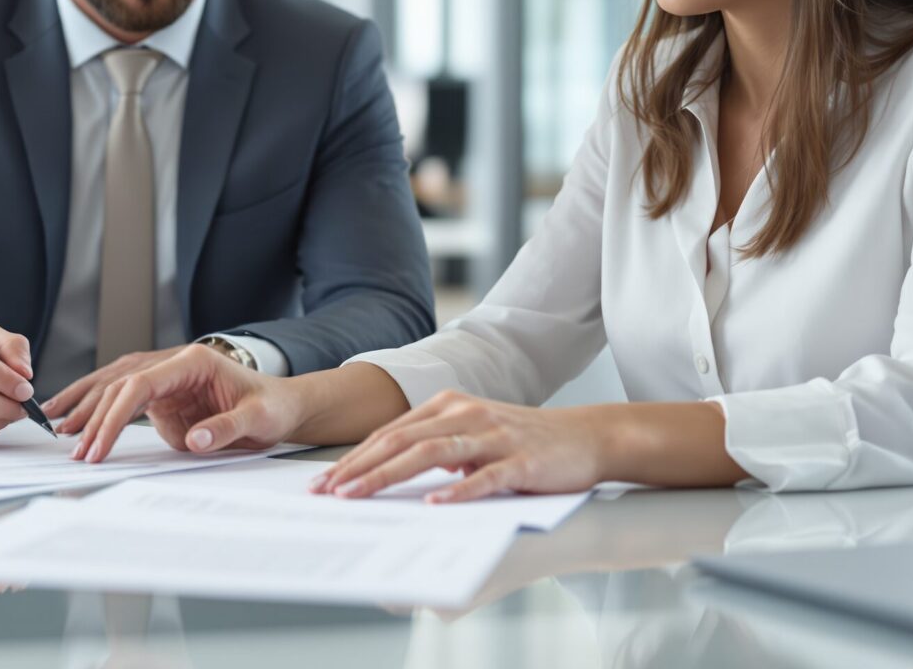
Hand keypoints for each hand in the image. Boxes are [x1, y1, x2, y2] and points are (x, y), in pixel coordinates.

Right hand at [72, 344, 306, 462]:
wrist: (282, 406)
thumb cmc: (272, 406)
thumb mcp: (258, 419)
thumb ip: (225, 427)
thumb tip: (192, 441)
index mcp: (193, 362)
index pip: (140, 384)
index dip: (114, 414)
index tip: (99, 443)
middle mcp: (173, 366)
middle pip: (120, 385)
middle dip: (94, 417)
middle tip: (78, 449)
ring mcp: (167, 382)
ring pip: (115, 388)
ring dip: (89, 410)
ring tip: (62, 430)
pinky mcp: (165, 400)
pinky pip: (125, 403)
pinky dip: (102, 413)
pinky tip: (80, 422)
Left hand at [310, 391, 607, 502]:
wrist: (588, 437)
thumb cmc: (524, 442)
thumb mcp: (472, 436)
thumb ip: (435, 447)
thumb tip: (387, 472)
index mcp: (448, 406)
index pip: (390, 434)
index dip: (354, 458)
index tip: (324, 483)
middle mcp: (465, 414)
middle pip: (401, 441)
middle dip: (359, 468)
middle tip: (327, 493)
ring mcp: (493, 435)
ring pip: (431, 453)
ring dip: (389, 475)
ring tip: (359, 495)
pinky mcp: (521, 460)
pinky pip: (484, 476)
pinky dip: (456, 490)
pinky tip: (433, 506)